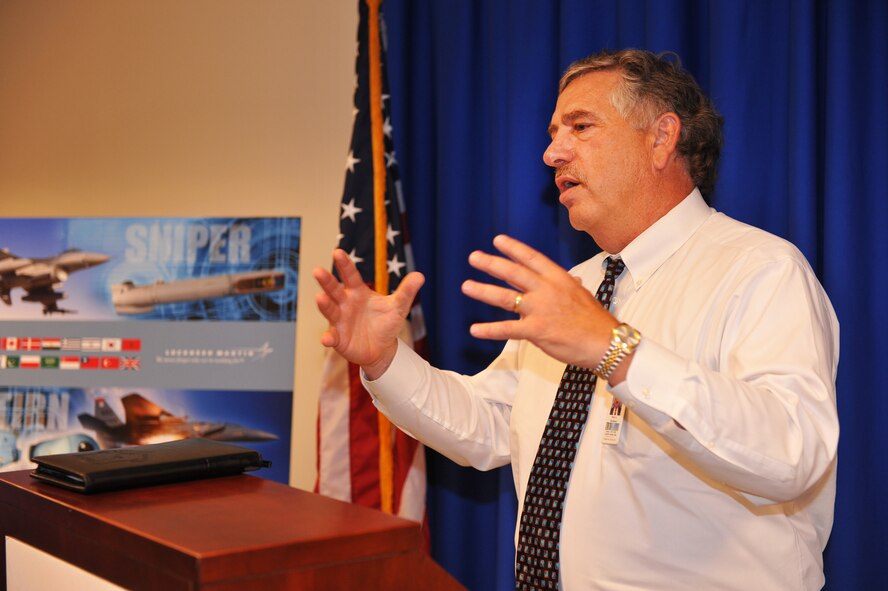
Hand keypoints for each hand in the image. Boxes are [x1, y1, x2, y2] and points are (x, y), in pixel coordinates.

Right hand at [313, 249, 424, 379]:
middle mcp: (345, 304)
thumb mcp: (398, 307)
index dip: (344, 265)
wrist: (382, 349)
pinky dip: (327, 338)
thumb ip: (406, 291)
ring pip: (330, 310)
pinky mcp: (338, 338)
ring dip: (324, 305)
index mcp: (358, 292)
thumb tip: (420, 275)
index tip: (337, 252)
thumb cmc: (386, 323)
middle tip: (317, 271)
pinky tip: (326, 339)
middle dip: (326, 281)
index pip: (351, 276)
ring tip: (320, 298)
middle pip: (334, 290)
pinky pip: (331, 337)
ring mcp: (339, 321)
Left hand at [461, 235, 617, 368]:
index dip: (513, 249)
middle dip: (492, 264)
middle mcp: (547, 290)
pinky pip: (508, 329)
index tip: (498, 240)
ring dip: (484, 291)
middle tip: (474, 257)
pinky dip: (490, 330)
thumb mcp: (580, 294)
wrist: (606, 343)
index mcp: (559, 279)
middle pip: (514, 273)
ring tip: (467, 286)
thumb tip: (565, 278)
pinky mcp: (537, 331)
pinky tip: (475, 329)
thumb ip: (566, 286)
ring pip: (506, 298)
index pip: (532, 258)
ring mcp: (541, 310)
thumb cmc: (595, 321)